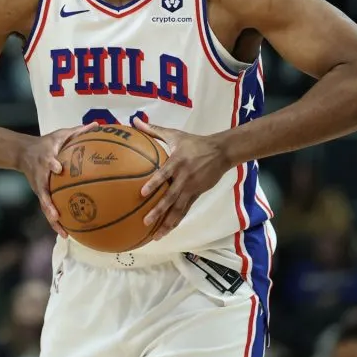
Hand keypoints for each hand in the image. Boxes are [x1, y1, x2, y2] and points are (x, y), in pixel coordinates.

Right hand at [18, 122, 98, 237]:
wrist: (22, 153)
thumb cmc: (47, 143)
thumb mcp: (60, 134)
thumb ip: (79, 131)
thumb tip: (98, 125)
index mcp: (46, 158)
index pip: (48, 161)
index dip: (52, 164)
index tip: (58, 168)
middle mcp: (41, 175)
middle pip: (43, 191)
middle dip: (48, 202)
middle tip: (56, 213)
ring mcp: (39, 187)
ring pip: (45, 205)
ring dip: (52, 219)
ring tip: (63, 232)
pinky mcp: (40, 194)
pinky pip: (48, 209)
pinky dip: (56, 222)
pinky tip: (67, 234)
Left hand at [133, 118, 230, 239]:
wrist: (221, 152)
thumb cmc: (194, 142)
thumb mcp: (175, 134)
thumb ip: (153, 130)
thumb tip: (135, 120)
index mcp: (177, 162)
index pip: (164, 175)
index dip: (154, 184)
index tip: (142, 193)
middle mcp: (184, 178)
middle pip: (170, 197)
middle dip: (158, 211)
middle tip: (145, 222)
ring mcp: (191, 188)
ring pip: (178, 209)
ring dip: (167, 223)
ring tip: (156, 236)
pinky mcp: (197, 194)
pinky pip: (185, 210)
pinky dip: (176, 221)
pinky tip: (167, 231)